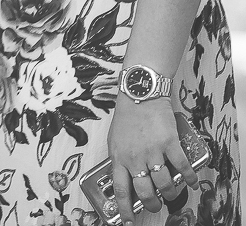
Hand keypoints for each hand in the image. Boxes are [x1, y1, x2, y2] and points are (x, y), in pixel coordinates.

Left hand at [108, 96, 199, 224]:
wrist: (140, 94)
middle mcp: (135, 157)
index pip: (120, 189)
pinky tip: (192, 182)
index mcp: (119, 157)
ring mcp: (152, 151)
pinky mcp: (169, 143)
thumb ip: (120, 159)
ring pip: (164, 184)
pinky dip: (189, 177)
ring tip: (172, 194)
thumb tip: (125, 178)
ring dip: (170, 193)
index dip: (124, 209)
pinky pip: (182, 167)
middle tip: (155, 206)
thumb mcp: (115, 140)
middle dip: (152, 204)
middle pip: (144, 191)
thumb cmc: (127, 116)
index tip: (127, 221)